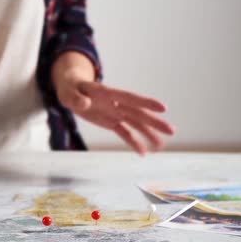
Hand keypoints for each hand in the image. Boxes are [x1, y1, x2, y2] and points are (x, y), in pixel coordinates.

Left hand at [53, 53, 174, 154]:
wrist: (72, 89)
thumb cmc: (70, 88)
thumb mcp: (69, 93)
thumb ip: (76, 98)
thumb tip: (84, 103)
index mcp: (107, 93)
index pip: (129, 98)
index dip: (145, 103)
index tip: (163, 108)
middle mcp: (115, 103)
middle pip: (138, 113)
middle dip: (154, 122)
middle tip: (172, 131)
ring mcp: (115, 112)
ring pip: (135, 123)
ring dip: (149, 134)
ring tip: (162, 145)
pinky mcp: (111, 121)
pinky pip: (125, 132)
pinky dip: (134, 142)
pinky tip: (143, 152)